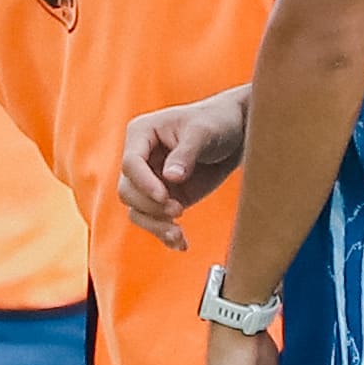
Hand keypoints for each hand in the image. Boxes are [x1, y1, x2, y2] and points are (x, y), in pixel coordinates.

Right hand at [116, 91, 246, 236]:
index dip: (144, 183)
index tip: (165, 196)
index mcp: (141, 134)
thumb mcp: (202, 132)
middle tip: (179, 209)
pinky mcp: (166, 197)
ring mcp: (152, 180)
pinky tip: (181, 244)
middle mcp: (141, 159)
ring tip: (178, 235)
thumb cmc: (217, 121)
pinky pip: (155, 220)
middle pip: (128, 191)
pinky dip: (164, 234)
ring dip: (155, 225)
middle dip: (150, 206)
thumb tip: (171, 178)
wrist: (236, 132)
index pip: (130, 163)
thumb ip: (186, 154)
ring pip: (137, 210)